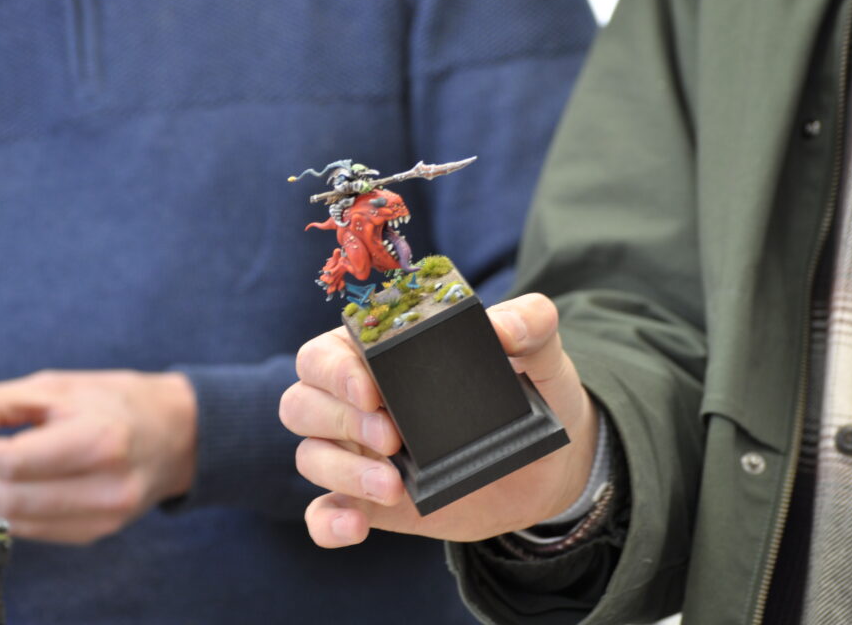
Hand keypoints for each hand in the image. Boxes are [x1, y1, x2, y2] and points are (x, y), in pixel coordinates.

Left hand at [0, 370, 196, 543]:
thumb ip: (0, 403)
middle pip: (9, 500)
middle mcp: (108, 488)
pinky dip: (2, 511)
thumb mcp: (60, 385)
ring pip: (15, 522)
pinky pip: (33, 530)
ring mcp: (105, 517)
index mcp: (102, 440)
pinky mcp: (98, 532)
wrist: (179, 433)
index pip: (13, 463)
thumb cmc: (117, 401)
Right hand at [279, 293, 598, 547]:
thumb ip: (530, 325)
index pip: (325, 353)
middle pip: (302, 403)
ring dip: (341, 471)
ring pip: (309, 455)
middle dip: (338, 420)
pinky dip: (328, 522)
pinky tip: (357, 527)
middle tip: (392, 438)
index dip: (335, 371)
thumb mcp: (540, 354)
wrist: (549, 465)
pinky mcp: (370, 501)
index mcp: (379, 355)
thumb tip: (503, 327)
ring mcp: (359, 454)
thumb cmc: (531, 392)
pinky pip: (323, 513)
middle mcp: (356, 402)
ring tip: (394, 486)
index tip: (372, 389)